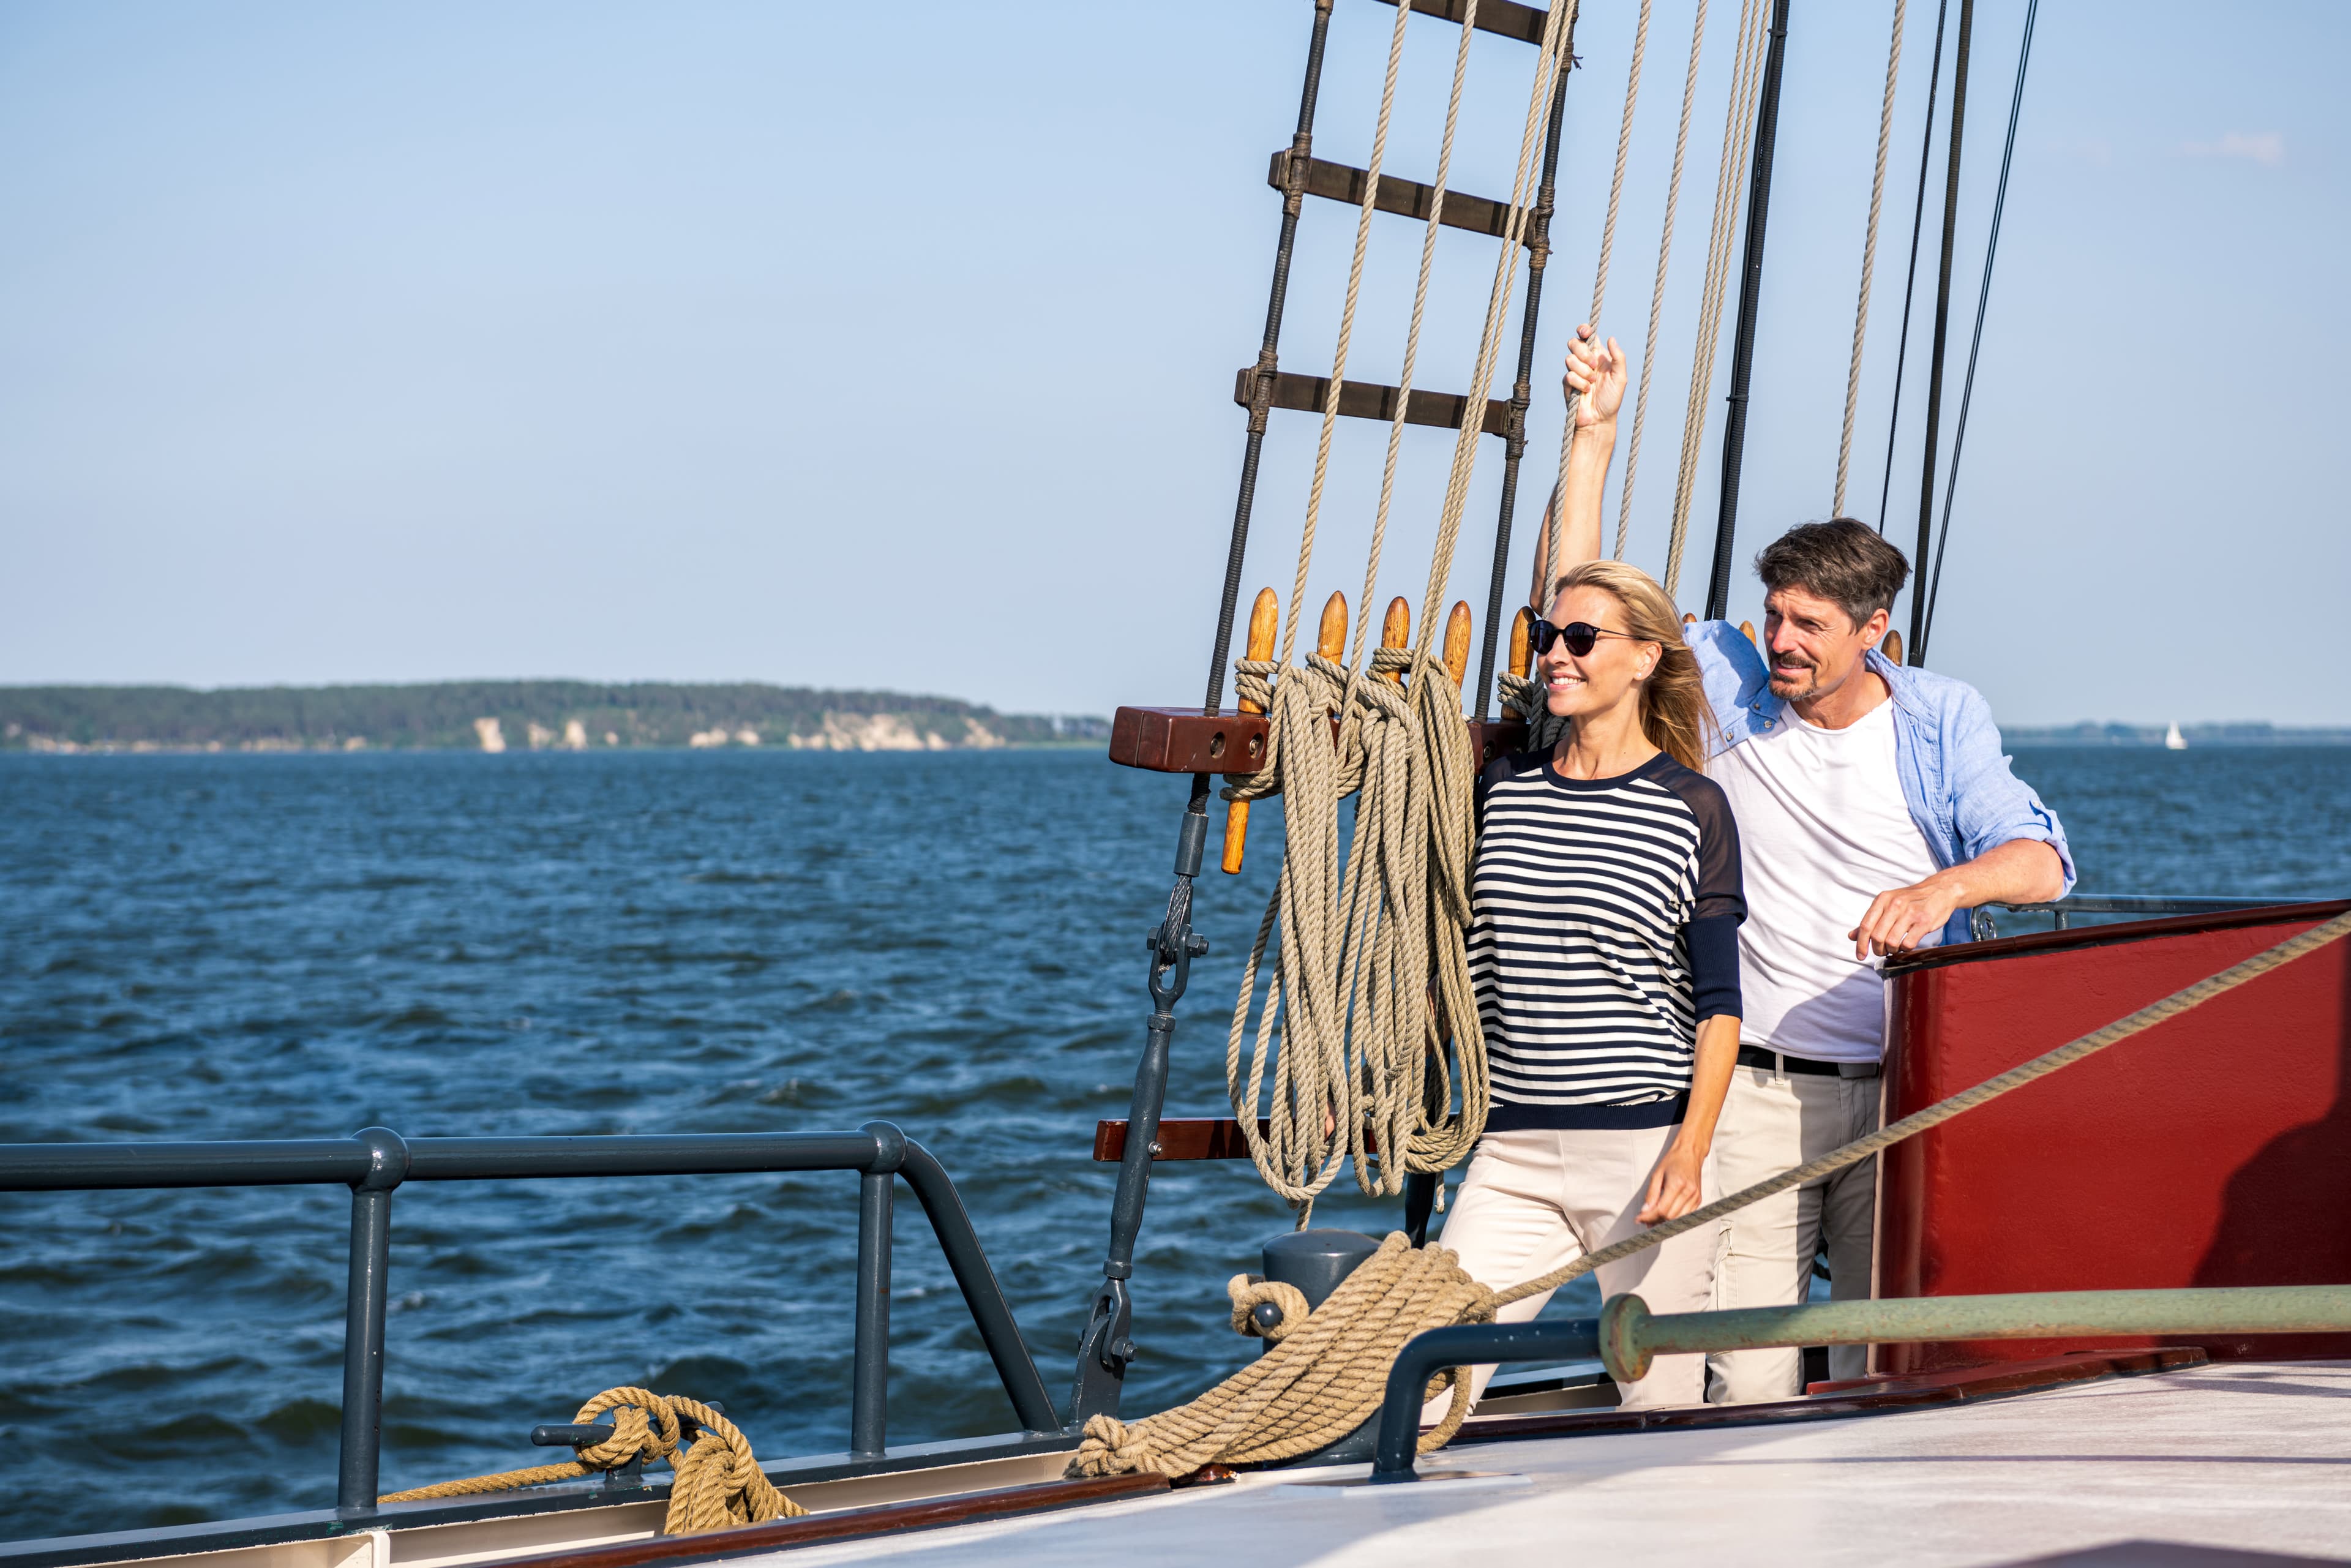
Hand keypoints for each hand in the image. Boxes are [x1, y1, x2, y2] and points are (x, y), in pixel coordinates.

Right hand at [1563, 324, 1627, 426]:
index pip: (1587, 336)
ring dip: (1583, 371)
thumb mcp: (1621, 377)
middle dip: (1583, 352)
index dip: (1583, 330)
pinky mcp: (1567, 383)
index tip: (1585, 332)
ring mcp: (1575, 372)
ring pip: (1570, 359)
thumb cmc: (1611, 400)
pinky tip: (1585, 391)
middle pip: (1574, 343)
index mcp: (1598, 356)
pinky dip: (1579, 383)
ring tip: (1592, 383)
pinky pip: (1569, 375)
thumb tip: (1611, 338)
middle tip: (1593, 365)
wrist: (1599, 419)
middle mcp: (1585, 361)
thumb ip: (1619, 357)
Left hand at [1638, 1137, 1705, 1223]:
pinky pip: (1686, 1215)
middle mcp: (1688, 1192)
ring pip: (1678, 1219)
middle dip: (1655, 1221)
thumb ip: (1651, 1193)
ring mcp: (1695, 1197)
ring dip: (1665, 1222)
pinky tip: (1666, 1215)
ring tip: (1653, 1219)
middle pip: (1670, 1217)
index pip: (1662, 1209)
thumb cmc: (1673, 1160)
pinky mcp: (1698, 1199)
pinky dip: (1675, 1218)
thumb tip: (1645, 1211)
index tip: (1639, 1219)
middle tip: (1644, 1219)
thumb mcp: (1657, 1174)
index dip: (1649, 1217)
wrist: (1690, 1152)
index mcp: (1677, 1184)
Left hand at [1848, 872, 1963, 958]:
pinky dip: (1905, 949)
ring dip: (1891, 950)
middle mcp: (1895, 905)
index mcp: (1882, 899)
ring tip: (1895, 948)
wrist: (1940, 890)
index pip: (1866, 926)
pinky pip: (1908, 944)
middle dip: (1877, 949)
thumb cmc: (1911, 900)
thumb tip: (1851, 936)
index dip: (1861, 944)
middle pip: (1877, 936)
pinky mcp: (1924, 922)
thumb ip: (1871, 920)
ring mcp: (1910, 913)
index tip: (1860, 956)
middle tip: (1882, 951)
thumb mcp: (1888, 904)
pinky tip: (1907, 945)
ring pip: (1891, 942)